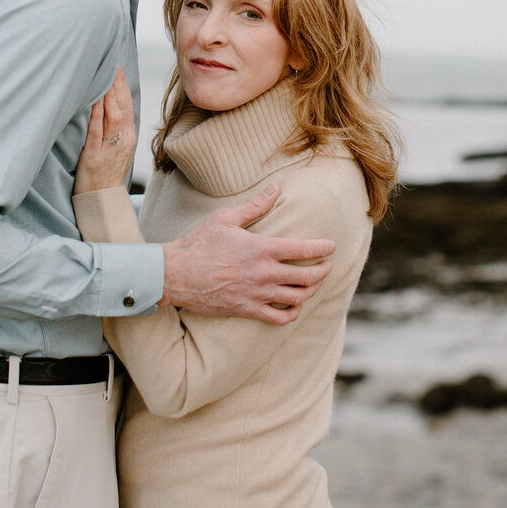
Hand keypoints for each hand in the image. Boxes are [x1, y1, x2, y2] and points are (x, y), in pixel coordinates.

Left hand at [75, 68, 136, 193]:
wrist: (103, 200)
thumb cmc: (106, 172)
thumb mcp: (117, 146)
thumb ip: (115, 126)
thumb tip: (107, 102)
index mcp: (128, 135)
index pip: (128, 104)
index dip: (123, 84)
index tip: (118, 65)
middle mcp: (123, 140)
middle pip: (123, 106)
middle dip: (117, 83)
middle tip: (112, 63)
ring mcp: (110, 149)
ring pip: (113, 116)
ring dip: (109, 95)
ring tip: (104, 76)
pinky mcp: (94, 157)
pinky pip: (96, 133)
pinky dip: (96, 116)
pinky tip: (93, 102)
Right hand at [160, 185, 335, 324]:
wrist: (175, 274)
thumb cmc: (199, 243)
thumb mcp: (226, 218)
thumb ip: (255, 206)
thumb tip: (275, 188)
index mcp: (261, 248)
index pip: (303, 250)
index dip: (322, 249)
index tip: (331, 247)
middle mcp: (263, 273)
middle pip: (306, 277)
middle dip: (322, 272)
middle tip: (327, 266)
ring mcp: (256, 294)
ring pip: (296, 298)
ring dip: (310, 291)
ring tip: (314, 285)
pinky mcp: (246, 310)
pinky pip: (277, 319)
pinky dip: (291, 314)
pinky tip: (293, 307)